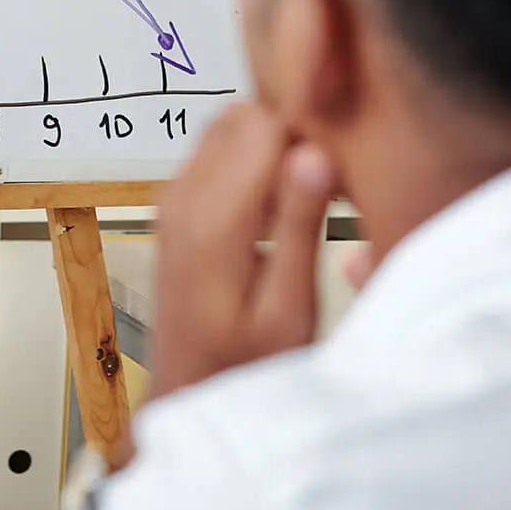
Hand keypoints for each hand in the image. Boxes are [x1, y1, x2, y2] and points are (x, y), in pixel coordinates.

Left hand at [150, 103, 339, 399]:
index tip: (337, 171)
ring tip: (300, 204)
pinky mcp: (175, 206)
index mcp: (212, 220)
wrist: (188, 393)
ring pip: (229, 128)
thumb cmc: (245, 366)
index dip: (308, 133)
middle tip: (323, 188)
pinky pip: (216, 154)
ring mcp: (172, 199)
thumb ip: (300, 228)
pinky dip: (250, 165)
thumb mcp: (289, 311)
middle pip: (244, 116)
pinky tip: (274, 214)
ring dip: (269, 149)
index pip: (263, 123)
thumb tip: (314, 153)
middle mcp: (182, 197)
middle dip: (289, 136)